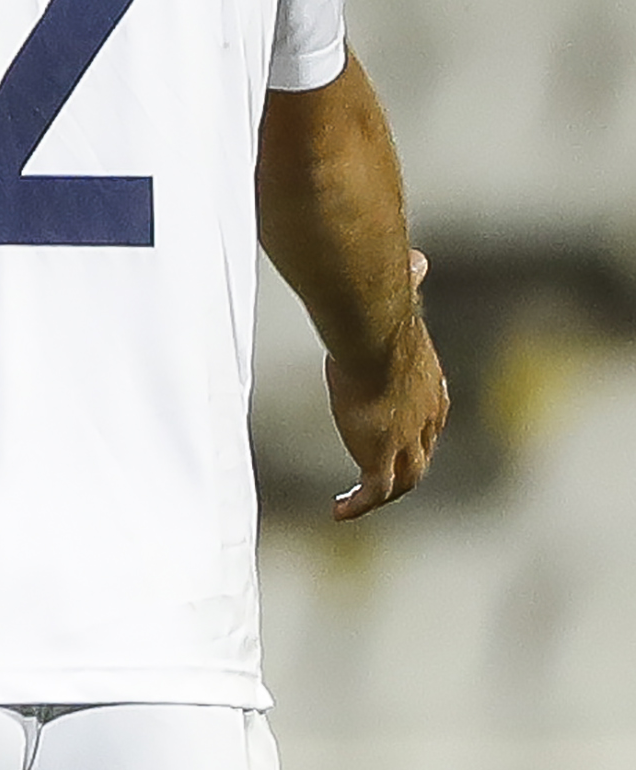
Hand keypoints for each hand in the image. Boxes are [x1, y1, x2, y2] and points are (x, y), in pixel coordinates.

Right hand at [329, 248, 443, 520]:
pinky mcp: (380, 458)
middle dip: (404, 465)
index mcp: (431, 384)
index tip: (401, 433)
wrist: (372, 336)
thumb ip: (410, 281)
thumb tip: (418, 260)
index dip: (419, 427)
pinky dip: (358, 504)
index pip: (432, 414)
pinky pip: (373, 493)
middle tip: (380, 476)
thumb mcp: (401, 301)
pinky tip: (338, 510)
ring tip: (358, 501)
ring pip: (403, 480)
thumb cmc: (380, 315)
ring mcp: (407, 442)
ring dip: (383, 491)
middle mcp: (427, 419)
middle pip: (421, 454)